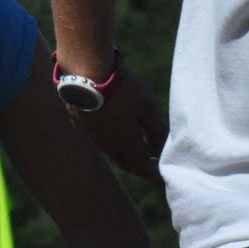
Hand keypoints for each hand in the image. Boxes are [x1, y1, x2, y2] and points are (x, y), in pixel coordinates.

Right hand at [66, 64, 167, 182]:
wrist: (86, 75)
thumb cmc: (124, 91)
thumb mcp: (149, 109)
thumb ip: (159, 131)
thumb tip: (166, 149)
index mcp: (128, 148)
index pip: (145, 170)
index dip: (156, 172)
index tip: (164, 171)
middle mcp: (109, 148)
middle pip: (128, 164)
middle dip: (142, 165)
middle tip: (153, 160)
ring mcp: (93, 137)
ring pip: (113, 152)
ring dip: (127, 153)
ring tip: (137, 143)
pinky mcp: (82, 124)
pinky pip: (100, 139)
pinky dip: (112, 140)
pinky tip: (115, 127)